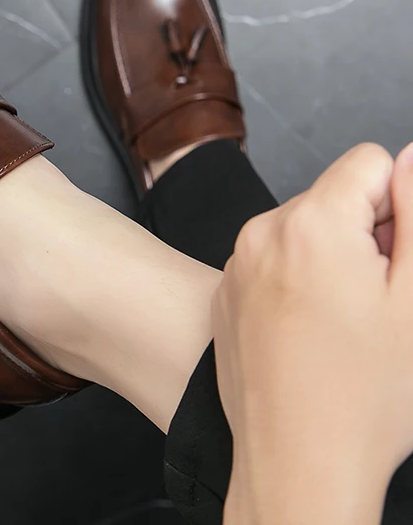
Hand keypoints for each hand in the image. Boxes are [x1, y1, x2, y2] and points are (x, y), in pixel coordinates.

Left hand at [213, 143, 412, 523]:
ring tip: (342, 321)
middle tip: (374, 300)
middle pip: (331, 197)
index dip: (397, 205)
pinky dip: (296, 280)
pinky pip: (272, 261)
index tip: (396, 256)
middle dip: (363, 232)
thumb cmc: (362, 395)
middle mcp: (262, 232)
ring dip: (330, 258)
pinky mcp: (227, 291)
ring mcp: (237, 262)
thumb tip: (409, 159)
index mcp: (311, 223)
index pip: (368, 161)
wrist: (296, 462)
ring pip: (303, 231)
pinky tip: (309, 332)